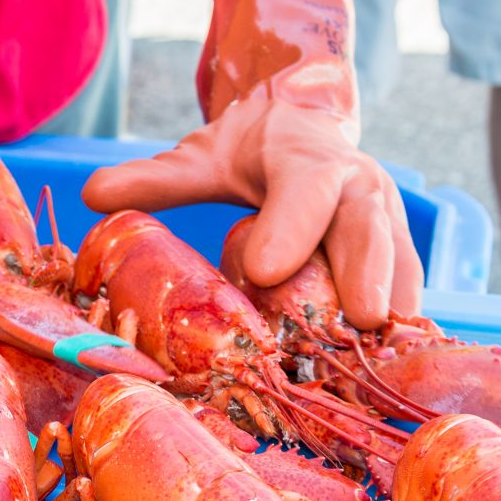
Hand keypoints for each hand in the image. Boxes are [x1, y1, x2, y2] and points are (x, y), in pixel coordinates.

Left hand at [84, 0, 421, 329]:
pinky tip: (388, 374)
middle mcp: (361, 190)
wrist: (306, 126)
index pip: (305, 191)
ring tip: (375, 362)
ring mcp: (388, 226)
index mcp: (310, 159)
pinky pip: (409, 298)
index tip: (262, 270)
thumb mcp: (202, 156)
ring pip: (401, 268)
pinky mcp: (399, 260)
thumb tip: (91, 194)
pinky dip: (402, 335)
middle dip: (367, 275)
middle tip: (357, 322)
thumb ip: (154, 178)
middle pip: (370, 231)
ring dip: (391, 315)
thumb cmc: (250, 150)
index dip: (289, 229)